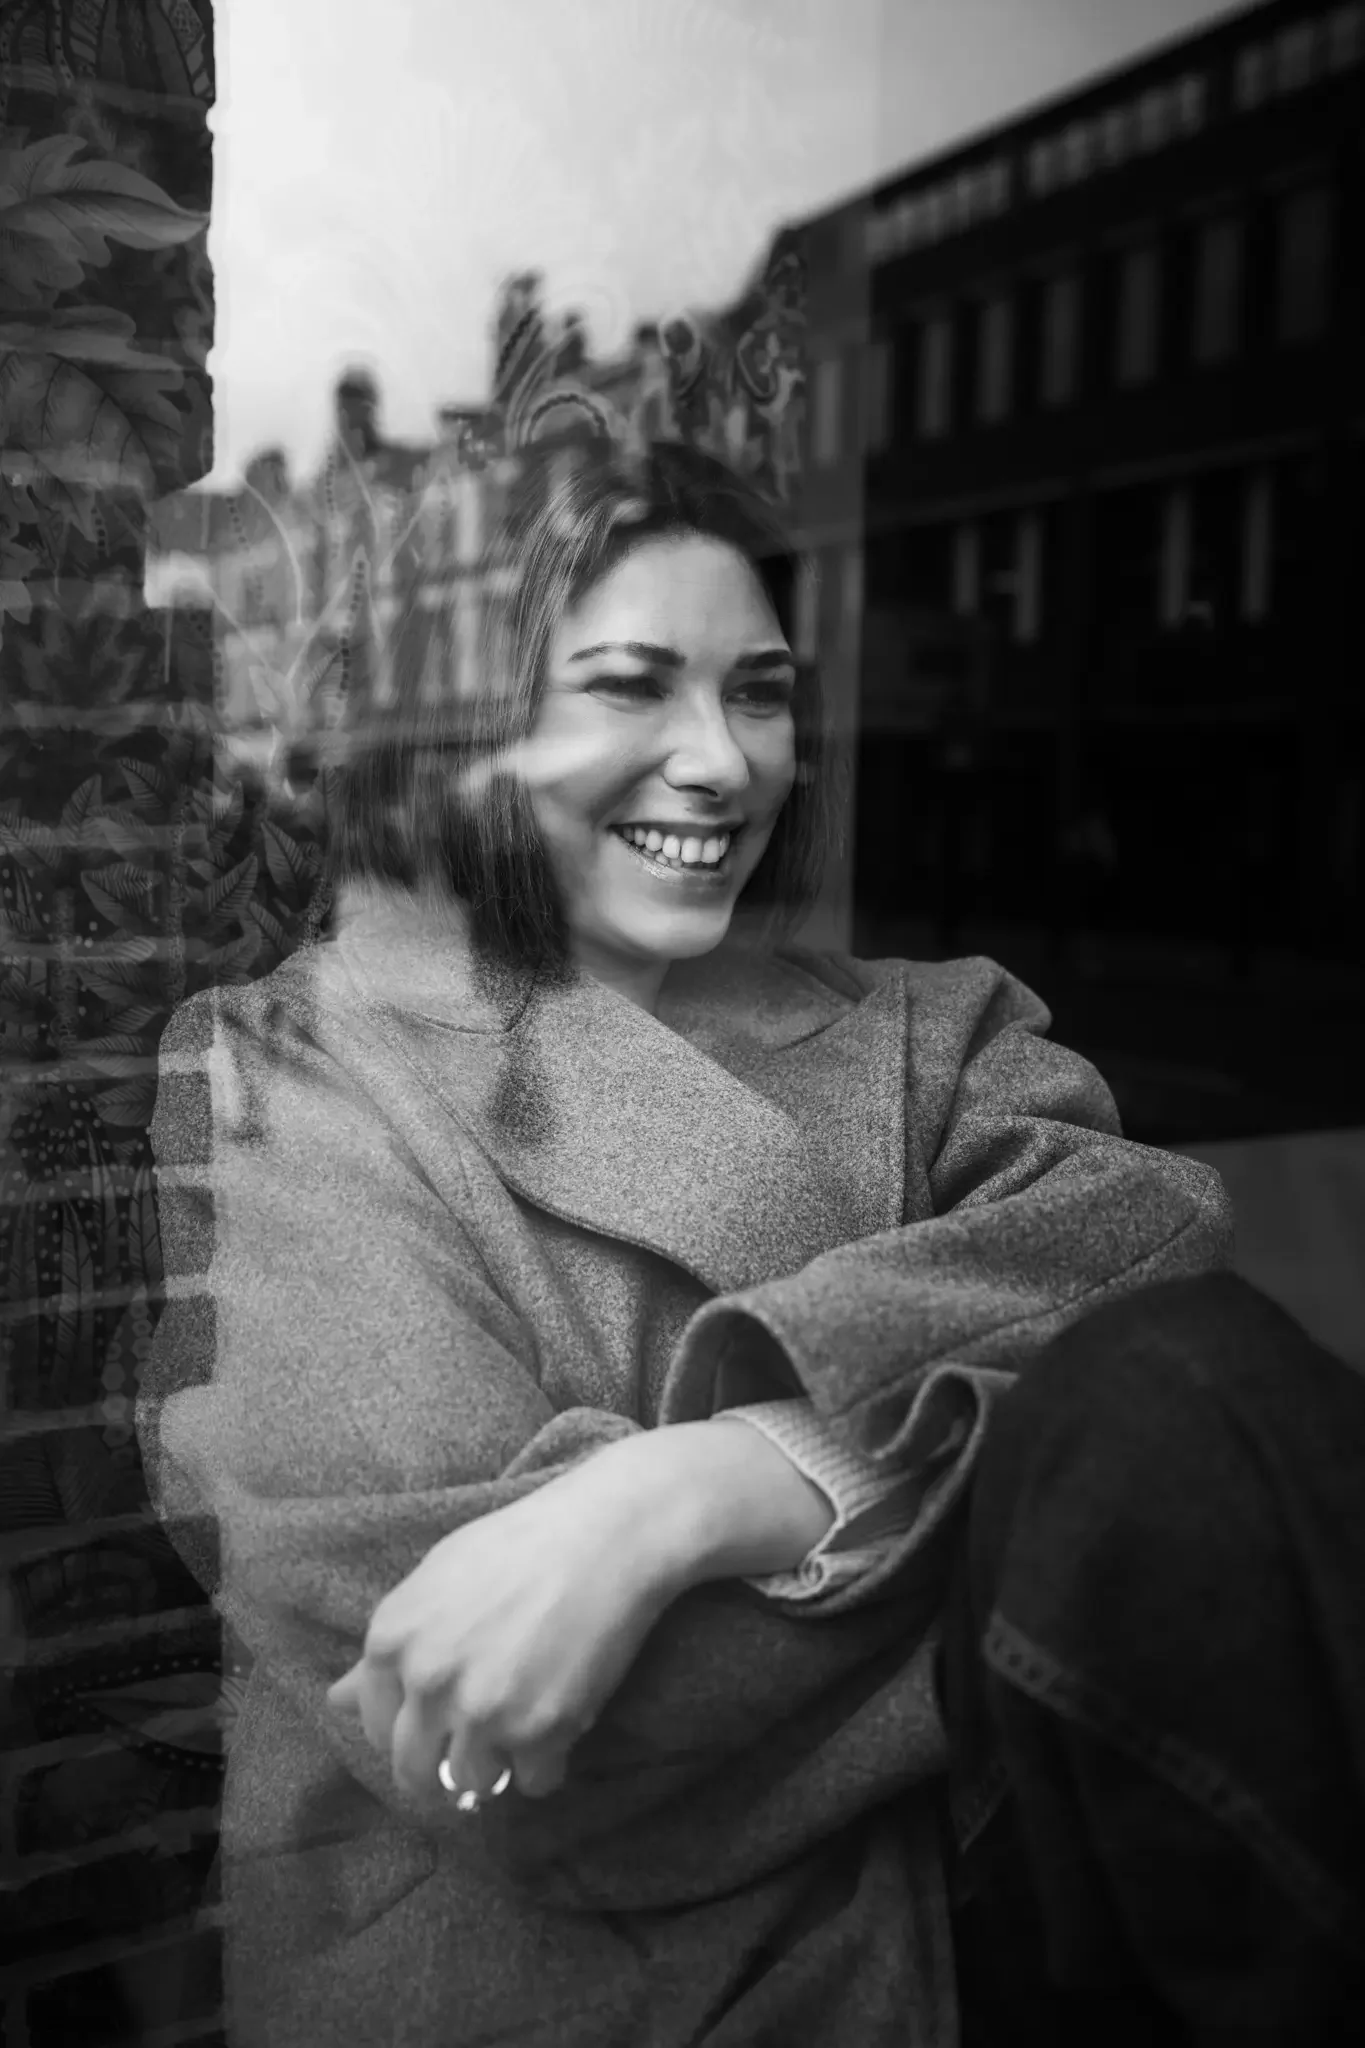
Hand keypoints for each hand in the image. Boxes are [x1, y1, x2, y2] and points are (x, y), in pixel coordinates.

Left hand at [327, 1453, 679, 1806]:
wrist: (602, 1535)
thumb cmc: (518, 1545)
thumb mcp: (436, 1580)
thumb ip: (386, 1650)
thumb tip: (336, 1701)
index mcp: (391, 1641)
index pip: (377, 1727)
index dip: (410, 1727)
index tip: (439, 1721)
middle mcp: (427, 1683)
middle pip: (416, 1772)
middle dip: (444, 1768)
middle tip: (479, 1742)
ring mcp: (482, 1712)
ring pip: (473, 1785)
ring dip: (498, 1766)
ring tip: (524, 1724)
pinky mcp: (541, 1731)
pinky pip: (536, 1782)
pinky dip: (549, 1764)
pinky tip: (560, 1725)